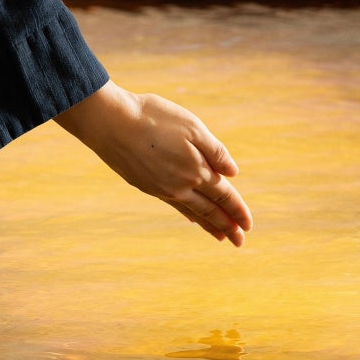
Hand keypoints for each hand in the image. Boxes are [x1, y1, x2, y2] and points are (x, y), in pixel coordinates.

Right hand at [53, 80, 253, 245]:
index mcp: (196, 170)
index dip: (237, 210)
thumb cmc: (154, 117)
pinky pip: (175, 205)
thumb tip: (233, 174)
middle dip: (227, 226)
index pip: (223, 195)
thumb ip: (215, 151)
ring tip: (221, 237)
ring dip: (208, 225)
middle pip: (210, 210)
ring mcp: (162, 187)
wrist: (111, 122)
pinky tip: (191, 218)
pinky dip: (188, 214)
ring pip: (192, 211)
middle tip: (240, 241)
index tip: (248, 226)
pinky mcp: (146, 185)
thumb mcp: (192, 127)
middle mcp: (180, 185)